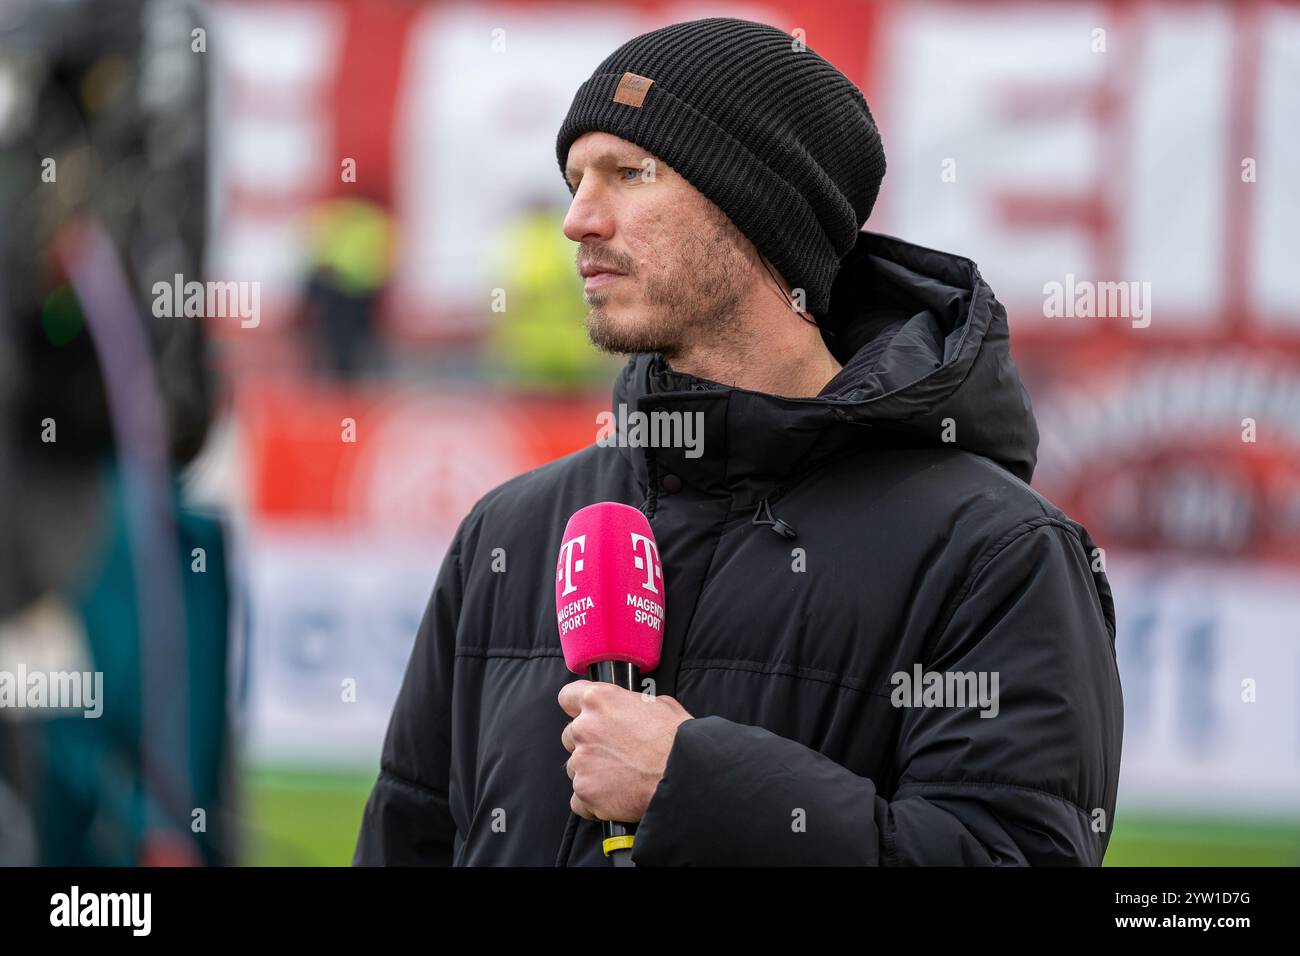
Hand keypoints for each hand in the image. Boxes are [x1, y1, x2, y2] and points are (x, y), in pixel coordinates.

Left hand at [557, 679, 692, 823]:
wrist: (687, 778)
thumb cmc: (680, 741)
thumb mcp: (661, 705)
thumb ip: (633, 705)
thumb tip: (632, 711)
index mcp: (600, 700)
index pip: (568, 696)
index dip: (577, 706)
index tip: (583, 714)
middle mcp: (585, 728)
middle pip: (571, 735)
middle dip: (589, 743)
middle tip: (615, 752)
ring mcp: (582, 762)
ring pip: (575, 767)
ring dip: (592, 772)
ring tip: (621, 777)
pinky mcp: (586, 792)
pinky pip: (578, 798)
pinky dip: (593, 800)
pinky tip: (615, 797)